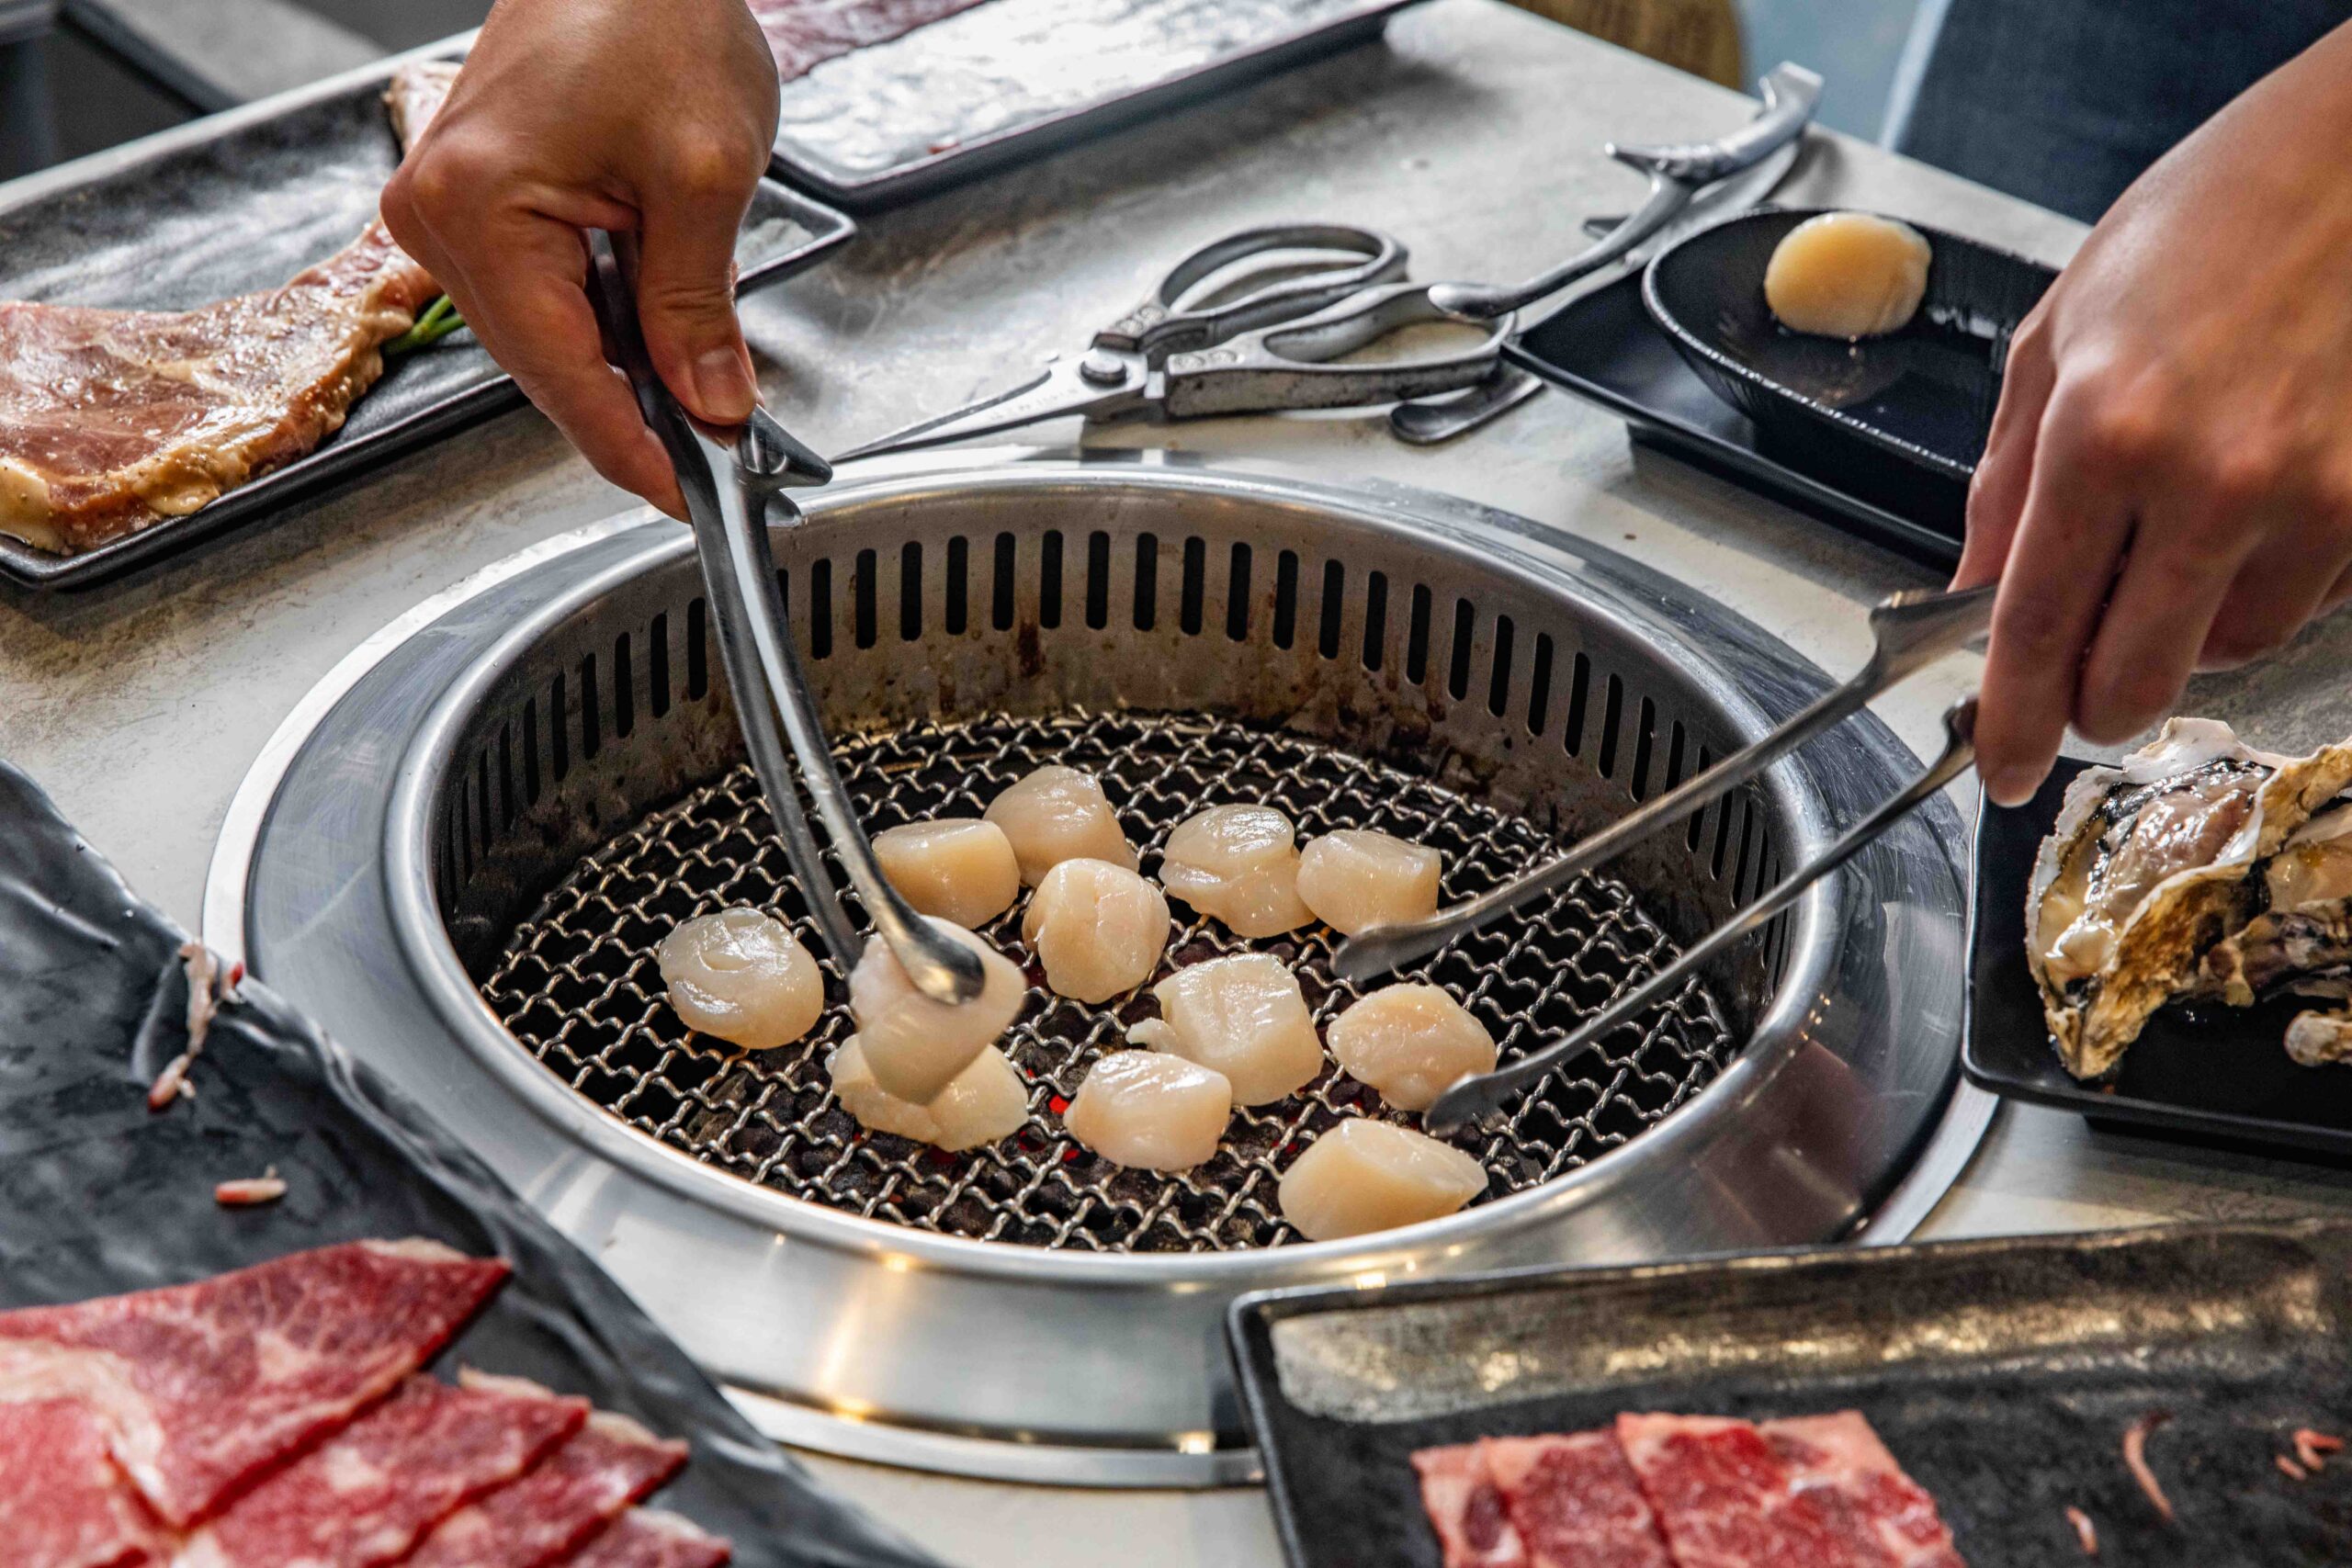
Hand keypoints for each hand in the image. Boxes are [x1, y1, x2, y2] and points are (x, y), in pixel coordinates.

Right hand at [382, 0, 779, 517]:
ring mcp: (448, 211)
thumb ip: (699, 308)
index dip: (635, 451)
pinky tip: (659, 340)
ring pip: (545, 343)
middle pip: (545, 370)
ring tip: (703, 397)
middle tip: (721, 459)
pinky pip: (541, 299)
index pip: (563, 378)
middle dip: (635, 417)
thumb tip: (711, 404)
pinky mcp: (476, 204)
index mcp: (476, 209)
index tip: (693, 496)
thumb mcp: (704, 176)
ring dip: (622, 374)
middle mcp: (437, 217)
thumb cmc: (653, 12)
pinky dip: (604, 328)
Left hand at [1954, 21, 2351, 804]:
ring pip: (2222, 653)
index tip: (2002, 768)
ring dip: (2179, 636)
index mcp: (2104, 433)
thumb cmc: (2211, 221)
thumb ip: (2005, 484)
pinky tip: (2244, 516)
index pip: (2034, 626)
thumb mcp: (2056, 336)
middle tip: (2074, 685)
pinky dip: (2256, 592)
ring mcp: (2312, 500)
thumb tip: (1971, 594)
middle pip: (2131, 680)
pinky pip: (2299, 607)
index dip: (2014, 718)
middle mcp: (2211, 481)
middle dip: (2091, 703)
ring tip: (2171, 544)